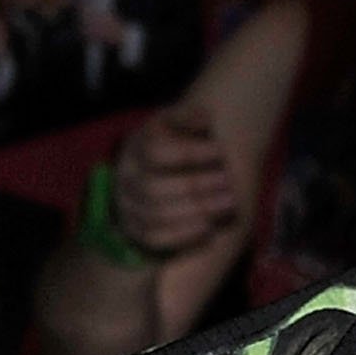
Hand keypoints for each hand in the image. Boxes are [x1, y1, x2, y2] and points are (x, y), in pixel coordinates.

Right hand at [110, 104, 239, 255]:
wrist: (152, 182)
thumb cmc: (173, 150)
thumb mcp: (175, 127)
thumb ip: (187, 117)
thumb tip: (205, 116)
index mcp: (134, 149)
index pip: (154, 151)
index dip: (189, 152)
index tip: (220, 151)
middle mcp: (126, 180)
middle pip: (154, 188)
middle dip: (196, 184)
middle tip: (228, 180)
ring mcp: (128, 208)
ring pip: (156, 215)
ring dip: (197, 210)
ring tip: (229, 202)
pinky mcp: (137, 232)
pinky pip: (156, 238)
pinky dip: (184, 234)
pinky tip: (210, 227)